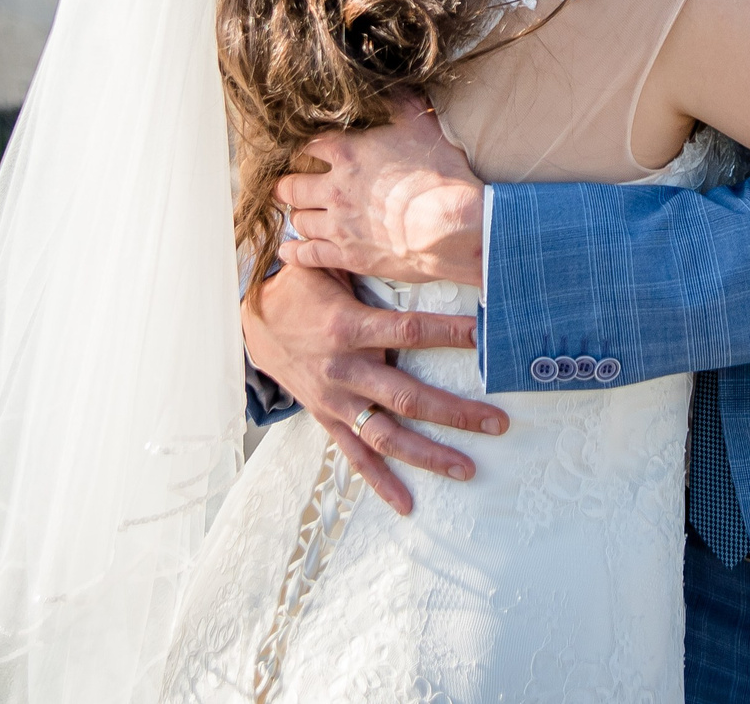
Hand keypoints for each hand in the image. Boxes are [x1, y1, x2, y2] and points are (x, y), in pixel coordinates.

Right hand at [242, 259, 506, 514]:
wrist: (250, 322)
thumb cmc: (301, 288)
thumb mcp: (331, 267)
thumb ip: (370, 265)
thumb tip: (419, 246)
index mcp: (350, 327)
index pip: (409, 332)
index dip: (449, 334)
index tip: (487, 337)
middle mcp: (345, 369)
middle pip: (408, 396)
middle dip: (456, 412)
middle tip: (498, 423)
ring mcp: (336, 400)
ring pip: (387, 435)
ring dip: (429, 455)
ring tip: (468, 468)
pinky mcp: (326, 418)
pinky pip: (355, 457)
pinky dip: (381, 482)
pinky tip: (408, 503)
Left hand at [279, 101, 486, 287]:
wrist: (450, 225)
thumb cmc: (439, 173)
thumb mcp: (421, 124)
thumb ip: (400, 102)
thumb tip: (394, 84)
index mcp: (347, 153)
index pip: (309, 147)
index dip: (306, 150)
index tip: (307, 154)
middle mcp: (334, 189)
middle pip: (292, 186)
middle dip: (288, 185)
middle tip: (288, 186)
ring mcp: (337, 225)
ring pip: (299, 220)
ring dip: (298, 216)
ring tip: (302, 214)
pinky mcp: (346, 255)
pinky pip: (307, 255)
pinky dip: (295, 251)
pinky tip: (290, 249)